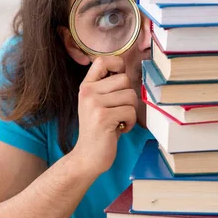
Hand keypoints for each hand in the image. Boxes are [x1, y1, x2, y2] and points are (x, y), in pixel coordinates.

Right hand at [73, 56, 137, 175]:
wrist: (87, 157)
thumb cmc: (99, 130)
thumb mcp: (98, 104)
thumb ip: (109, 88)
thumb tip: (130, 72)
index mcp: (86, 86)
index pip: (103, 60)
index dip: (118, 66)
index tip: (119, 83)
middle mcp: (88, 92)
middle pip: (124, 79)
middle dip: (129, 98)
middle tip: (119, 111)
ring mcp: (94, 104)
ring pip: (130, 96)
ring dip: (130, 112)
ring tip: (119, 121)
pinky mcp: (103, 117)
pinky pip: (130, 111)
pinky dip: (130, 123)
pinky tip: (120, 129)